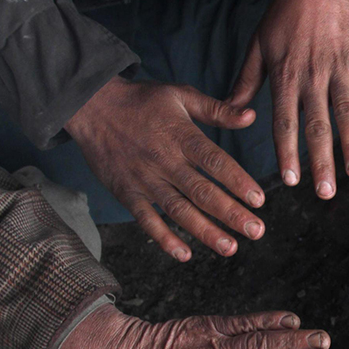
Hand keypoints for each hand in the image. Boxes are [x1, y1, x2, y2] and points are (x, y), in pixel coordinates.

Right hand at [65, 76, 265, 260]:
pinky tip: (183, 254)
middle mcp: (164, 160)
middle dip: (231, 214)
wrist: (90, 105)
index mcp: (181, 136)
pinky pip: (146, 219)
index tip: (259, 200)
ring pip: (178, 210)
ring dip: (205, 231)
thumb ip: (217, 110)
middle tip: (256, 231)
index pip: (215, 161)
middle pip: (202, 191)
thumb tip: (250, 115)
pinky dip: (163, 238)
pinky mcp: (126, 192)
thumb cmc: (141, 100)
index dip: (237, 181)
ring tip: (229, 247)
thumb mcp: (180, 95)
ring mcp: (144, 179)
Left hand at [227, 0, 348, 198]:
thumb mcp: (258, 45)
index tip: (293, 180)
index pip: (284, 123)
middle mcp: (311, 77)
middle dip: (322, 162)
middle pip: (317, 126)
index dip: (289, 153)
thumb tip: (231, 115)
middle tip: (326, 193)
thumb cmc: (285, 13)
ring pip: (346, 113)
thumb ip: (245, 82)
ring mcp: (339, 68)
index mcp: (284, 77)